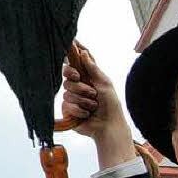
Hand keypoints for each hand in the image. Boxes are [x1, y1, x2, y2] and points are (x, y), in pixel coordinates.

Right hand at [62, 46, 135, 168]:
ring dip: (83, 100)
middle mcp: (77, 86)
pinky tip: (87, 114)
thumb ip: (93, 68)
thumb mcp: (104, 83)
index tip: (77, 73)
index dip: (71, 67)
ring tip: (93, 106)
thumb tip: (83, 52)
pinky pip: (67, 105)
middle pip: (67, 78)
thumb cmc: (111, 105)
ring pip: (67, 92)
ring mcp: (71, 98)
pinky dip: (79, 110)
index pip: (73, 65)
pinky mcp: (67, 110)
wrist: (108, 125)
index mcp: (86, 78)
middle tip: (93, 93)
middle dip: (81, 87)